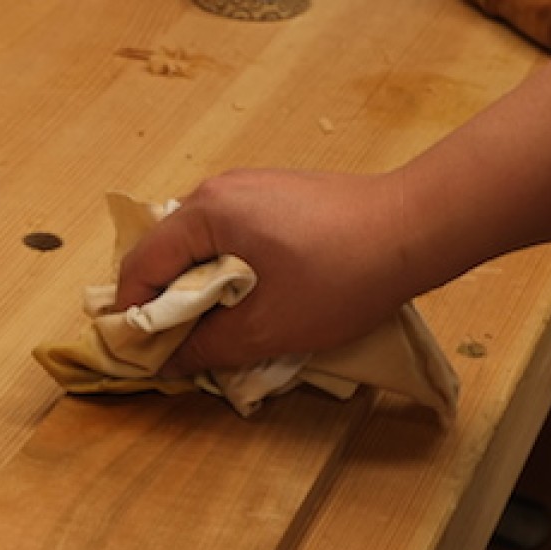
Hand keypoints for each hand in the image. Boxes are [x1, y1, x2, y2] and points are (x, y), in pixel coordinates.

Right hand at [117, 169, 452, 374]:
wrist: (419, 228)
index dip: (132, 314)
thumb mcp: (267, 328)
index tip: (137, 353)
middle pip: (163, 250)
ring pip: (196, 243)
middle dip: (161, 300)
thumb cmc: (342, 277)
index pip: (141, 266)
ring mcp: (247, 186)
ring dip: (193, 285)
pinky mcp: (274, 193)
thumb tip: (166, 363)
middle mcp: (217, 190)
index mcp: (206, 215)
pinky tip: (247, 295)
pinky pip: (226, 233)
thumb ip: (206, 346)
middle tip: (173, 345)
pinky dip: (222, 267)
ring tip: (212, 325)